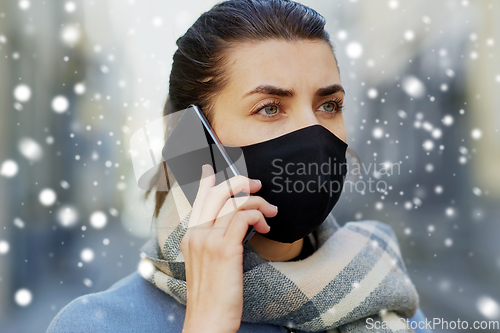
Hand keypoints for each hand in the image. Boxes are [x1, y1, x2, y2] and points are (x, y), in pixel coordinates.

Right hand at [181, 164, 277, 332]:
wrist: (207, 322)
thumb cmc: (212, 296)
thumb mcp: (207, 265)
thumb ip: (215, 242)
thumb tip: (235, 226)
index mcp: (190, 236)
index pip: (198, 199)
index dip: (207, 180)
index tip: (212, 167)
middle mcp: (196, 234)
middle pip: (216, 192)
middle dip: (239, 182)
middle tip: (258, 186)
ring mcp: (207, 240)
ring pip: (234, 202)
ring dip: (258, 202)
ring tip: (270, 212)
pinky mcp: (224, 249)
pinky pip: (243, 216)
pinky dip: (258, 215)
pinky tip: (266, 227)